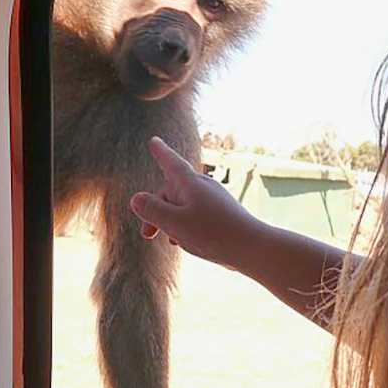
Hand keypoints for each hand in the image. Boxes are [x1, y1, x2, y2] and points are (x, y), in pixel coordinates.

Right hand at [129, 136, 267, 268]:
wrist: (252, 247)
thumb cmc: (213, 233)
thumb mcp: (175, 223)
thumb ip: (152, 210)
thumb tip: (136, 199)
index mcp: (190, 183)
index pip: (171, 162)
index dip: (161, 152)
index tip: (154, 140)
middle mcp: (203, 187)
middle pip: (172, 191)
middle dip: (157, 210)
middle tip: (147, 234)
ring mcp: (213, 199)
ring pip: (183, 204)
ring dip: (171, 220)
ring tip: (171, 241)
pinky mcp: (221, 213)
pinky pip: (196, 213)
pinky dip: (185, 224)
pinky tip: (186, 243)